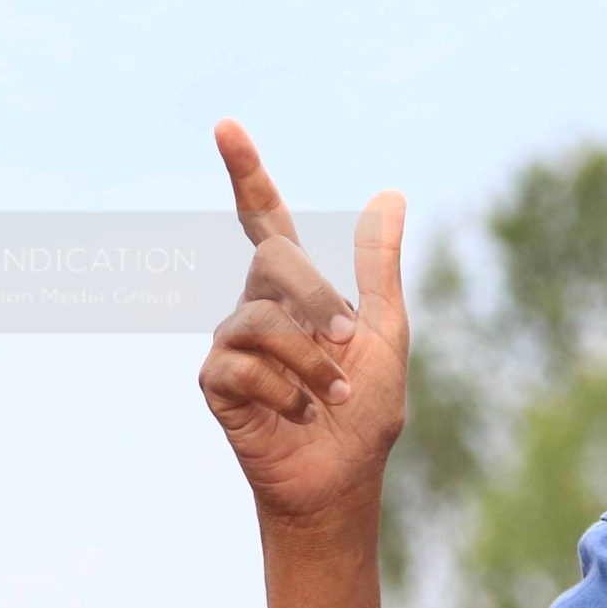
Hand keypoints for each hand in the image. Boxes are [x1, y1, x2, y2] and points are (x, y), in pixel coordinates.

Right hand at [198, 119, 407, 530]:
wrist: (342, 480)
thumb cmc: (365, 413)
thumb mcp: (386, 333)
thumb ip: (378, 268)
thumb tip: (392, 196)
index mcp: (296, 290)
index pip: (265, 220)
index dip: (247, 174)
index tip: (225, 128)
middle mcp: (256, 305)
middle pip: (272, 260)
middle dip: (318, 298)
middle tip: (349, 341)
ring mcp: (231, 342)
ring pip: (264, 320)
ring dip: (314, 364)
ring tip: (334, 399)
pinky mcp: (215, 381)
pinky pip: (244, 365)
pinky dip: (286, 393)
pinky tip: (298, 416)